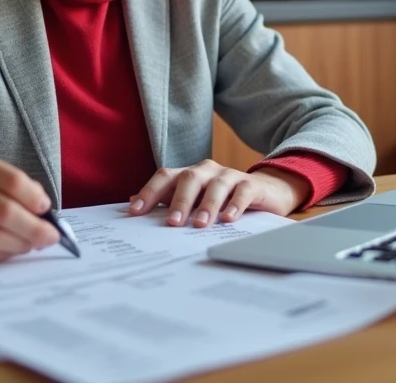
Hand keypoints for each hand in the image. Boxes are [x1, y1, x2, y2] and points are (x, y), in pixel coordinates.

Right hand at [0, 153, 60, 263]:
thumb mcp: (6, 181)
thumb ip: (28, 193)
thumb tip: (45, 219)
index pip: (13, 181)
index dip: (34, 199)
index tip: (46, 210)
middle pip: (4, 212)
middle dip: (34, 229)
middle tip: (50, 237)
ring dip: (19, 245)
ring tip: (30, 244)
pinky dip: (3, 255)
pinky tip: (10, 250)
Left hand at [128, 159, 311, 227]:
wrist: (264, 191)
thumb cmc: (221, 198)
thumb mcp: (193, 199)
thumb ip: (166, 199)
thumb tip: (131, 202)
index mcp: (189, 174)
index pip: (166, 177)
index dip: (150, 191)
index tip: (136, 211)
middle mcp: (207, 171)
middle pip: (190, 179)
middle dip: (180, 201)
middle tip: (173, 223)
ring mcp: (230, 176)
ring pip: (216, 185)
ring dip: (207, 205)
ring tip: (201, 224)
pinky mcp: (251, 185)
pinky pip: (243, 191)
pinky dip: (235, 205)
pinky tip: (229, 218)